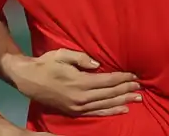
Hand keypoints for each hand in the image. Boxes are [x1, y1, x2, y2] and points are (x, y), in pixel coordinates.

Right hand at [5, 48, 140, 116]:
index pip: (108, 80)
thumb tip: (98, 64)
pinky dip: (111, 111)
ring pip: (106, 105)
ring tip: (137, 99)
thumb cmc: (46, 64)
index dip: (123, 78)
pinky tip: (122, 110)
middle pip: (110, 94)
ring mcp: (78, 107)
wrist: (28, 80)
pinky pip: (97, 113)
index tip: (134, 75)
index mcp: (80, 82)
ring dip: (123, 101)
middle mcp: (81, 97)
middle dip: (126, 90)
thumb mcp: (62, 55)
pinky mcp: (74, 112)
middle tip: (140, 87)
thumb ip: (81, 58)